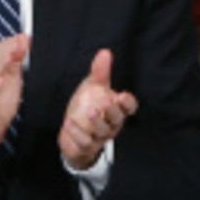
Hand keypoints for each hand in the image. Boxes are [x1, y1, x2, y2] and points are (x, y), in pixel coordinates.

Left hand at [58, 49, 139, 169]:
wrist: (72, 132)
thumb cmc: (88, 107)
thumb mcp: (93, 87)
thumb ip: (100, 72)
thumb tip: (105, 52)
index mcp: (116, 109)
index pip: (129, 107)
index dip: (128, 103)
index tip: (123, 95)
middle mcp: (111, 124)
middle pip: (118, 120)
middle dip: (113, 112)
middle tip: (107, 103)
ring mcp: (99, 137)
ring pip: (103, 133)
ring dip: (97, 123)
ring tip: (90, 113)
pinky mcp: (86, 146)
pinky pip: (85, 143)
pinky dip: (77, 133)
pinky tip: (69, 122)